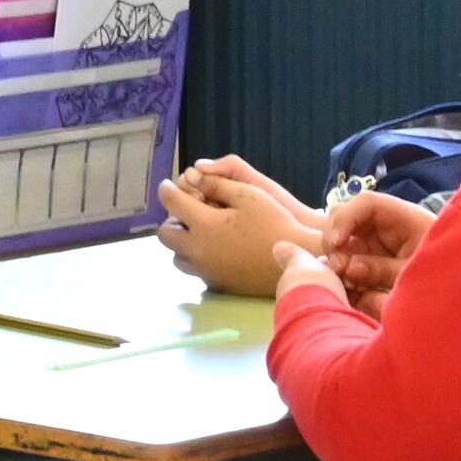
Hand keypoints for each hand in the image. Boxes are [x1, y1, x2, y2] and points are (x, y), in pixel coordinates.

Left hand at [157, 158, 326, 296]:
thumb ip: (217, 184)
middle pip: (165, 234)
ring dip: (181, 242)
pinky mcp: (215, 284)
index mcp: (203, 224)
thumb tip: (191, 176)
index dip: (166, 190)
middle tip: (188, 211)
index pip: (171, 202)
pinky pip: (194, 269)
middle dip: (172, 219)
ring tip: (200, 232)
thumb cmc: (275, 223)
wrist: (295, 262)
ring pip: (176, 256)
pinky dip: (196, 257)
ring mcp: (204, 270)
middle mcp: (197, 250)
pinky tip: (214, 249)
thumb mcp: (249, 195)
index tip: (168, 185)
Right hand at [323, 188, 437, 310]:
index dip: (345, 218)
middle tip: (339, 270)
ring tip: (346, 283)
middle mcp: (387, 225)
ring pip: (344, 240)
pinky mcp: (374, 258)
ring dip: (338, 258)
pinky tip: (350, 288)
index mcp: (405, 218)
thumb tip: (347, 267)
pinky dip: (345, 271)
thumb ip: (382, 270)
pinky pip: (350, 258)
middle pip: (347, 218)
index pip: (367, 203)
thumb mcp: (417, 274)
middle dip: (336, 241)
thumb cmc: (449, 277)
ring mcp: (379, 241)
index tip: (336, 244)